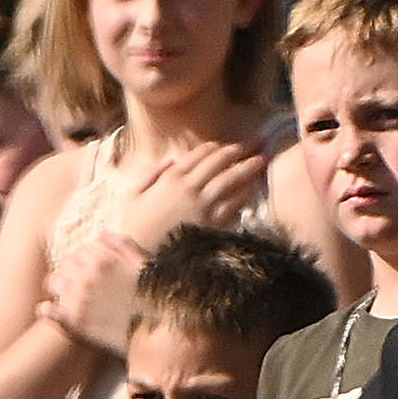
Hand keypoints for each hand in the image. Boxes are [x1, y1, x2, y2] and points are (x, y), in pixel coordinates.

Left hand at [39, 228, 149, 353]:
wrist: (157, 336)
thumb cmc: (156, 301)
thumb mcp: (145, 266)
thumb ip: (124, 246)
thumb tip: (103, 234)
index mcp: (103, 260)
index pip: (81, 251)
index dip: (84, 259)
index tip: (87, 268)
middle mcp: (87, 276)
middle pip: (64, 264)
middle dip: (69, 271)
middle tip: (74, 281)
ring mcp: (79, 299)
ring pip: (54, 283)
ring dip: (57, 286)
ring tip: (62, 294)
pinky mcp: (76, 322)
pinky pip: (50, 311)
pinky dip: (47, 309)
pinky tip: (46, 309)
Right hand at [110, 141, 267, 251]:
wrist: (140, 257)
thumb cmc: (134, 228)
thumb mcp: (134, 195)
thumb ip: (152, 173)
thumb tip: (171, 159)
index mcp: (170, 177)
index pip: (200, 154)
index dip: (217, 147)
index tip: (227, 145)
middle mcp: (189, 187)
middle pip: (220, 161)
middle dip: (240, 149)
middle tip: (257, 141)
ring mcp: (202, 206)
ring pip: (230, 179)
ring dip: (248, 167)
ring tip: (262, 159)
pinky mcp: (212, 225)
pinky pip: (233, 204)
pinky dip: (245, 192)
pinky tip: (254, 186)